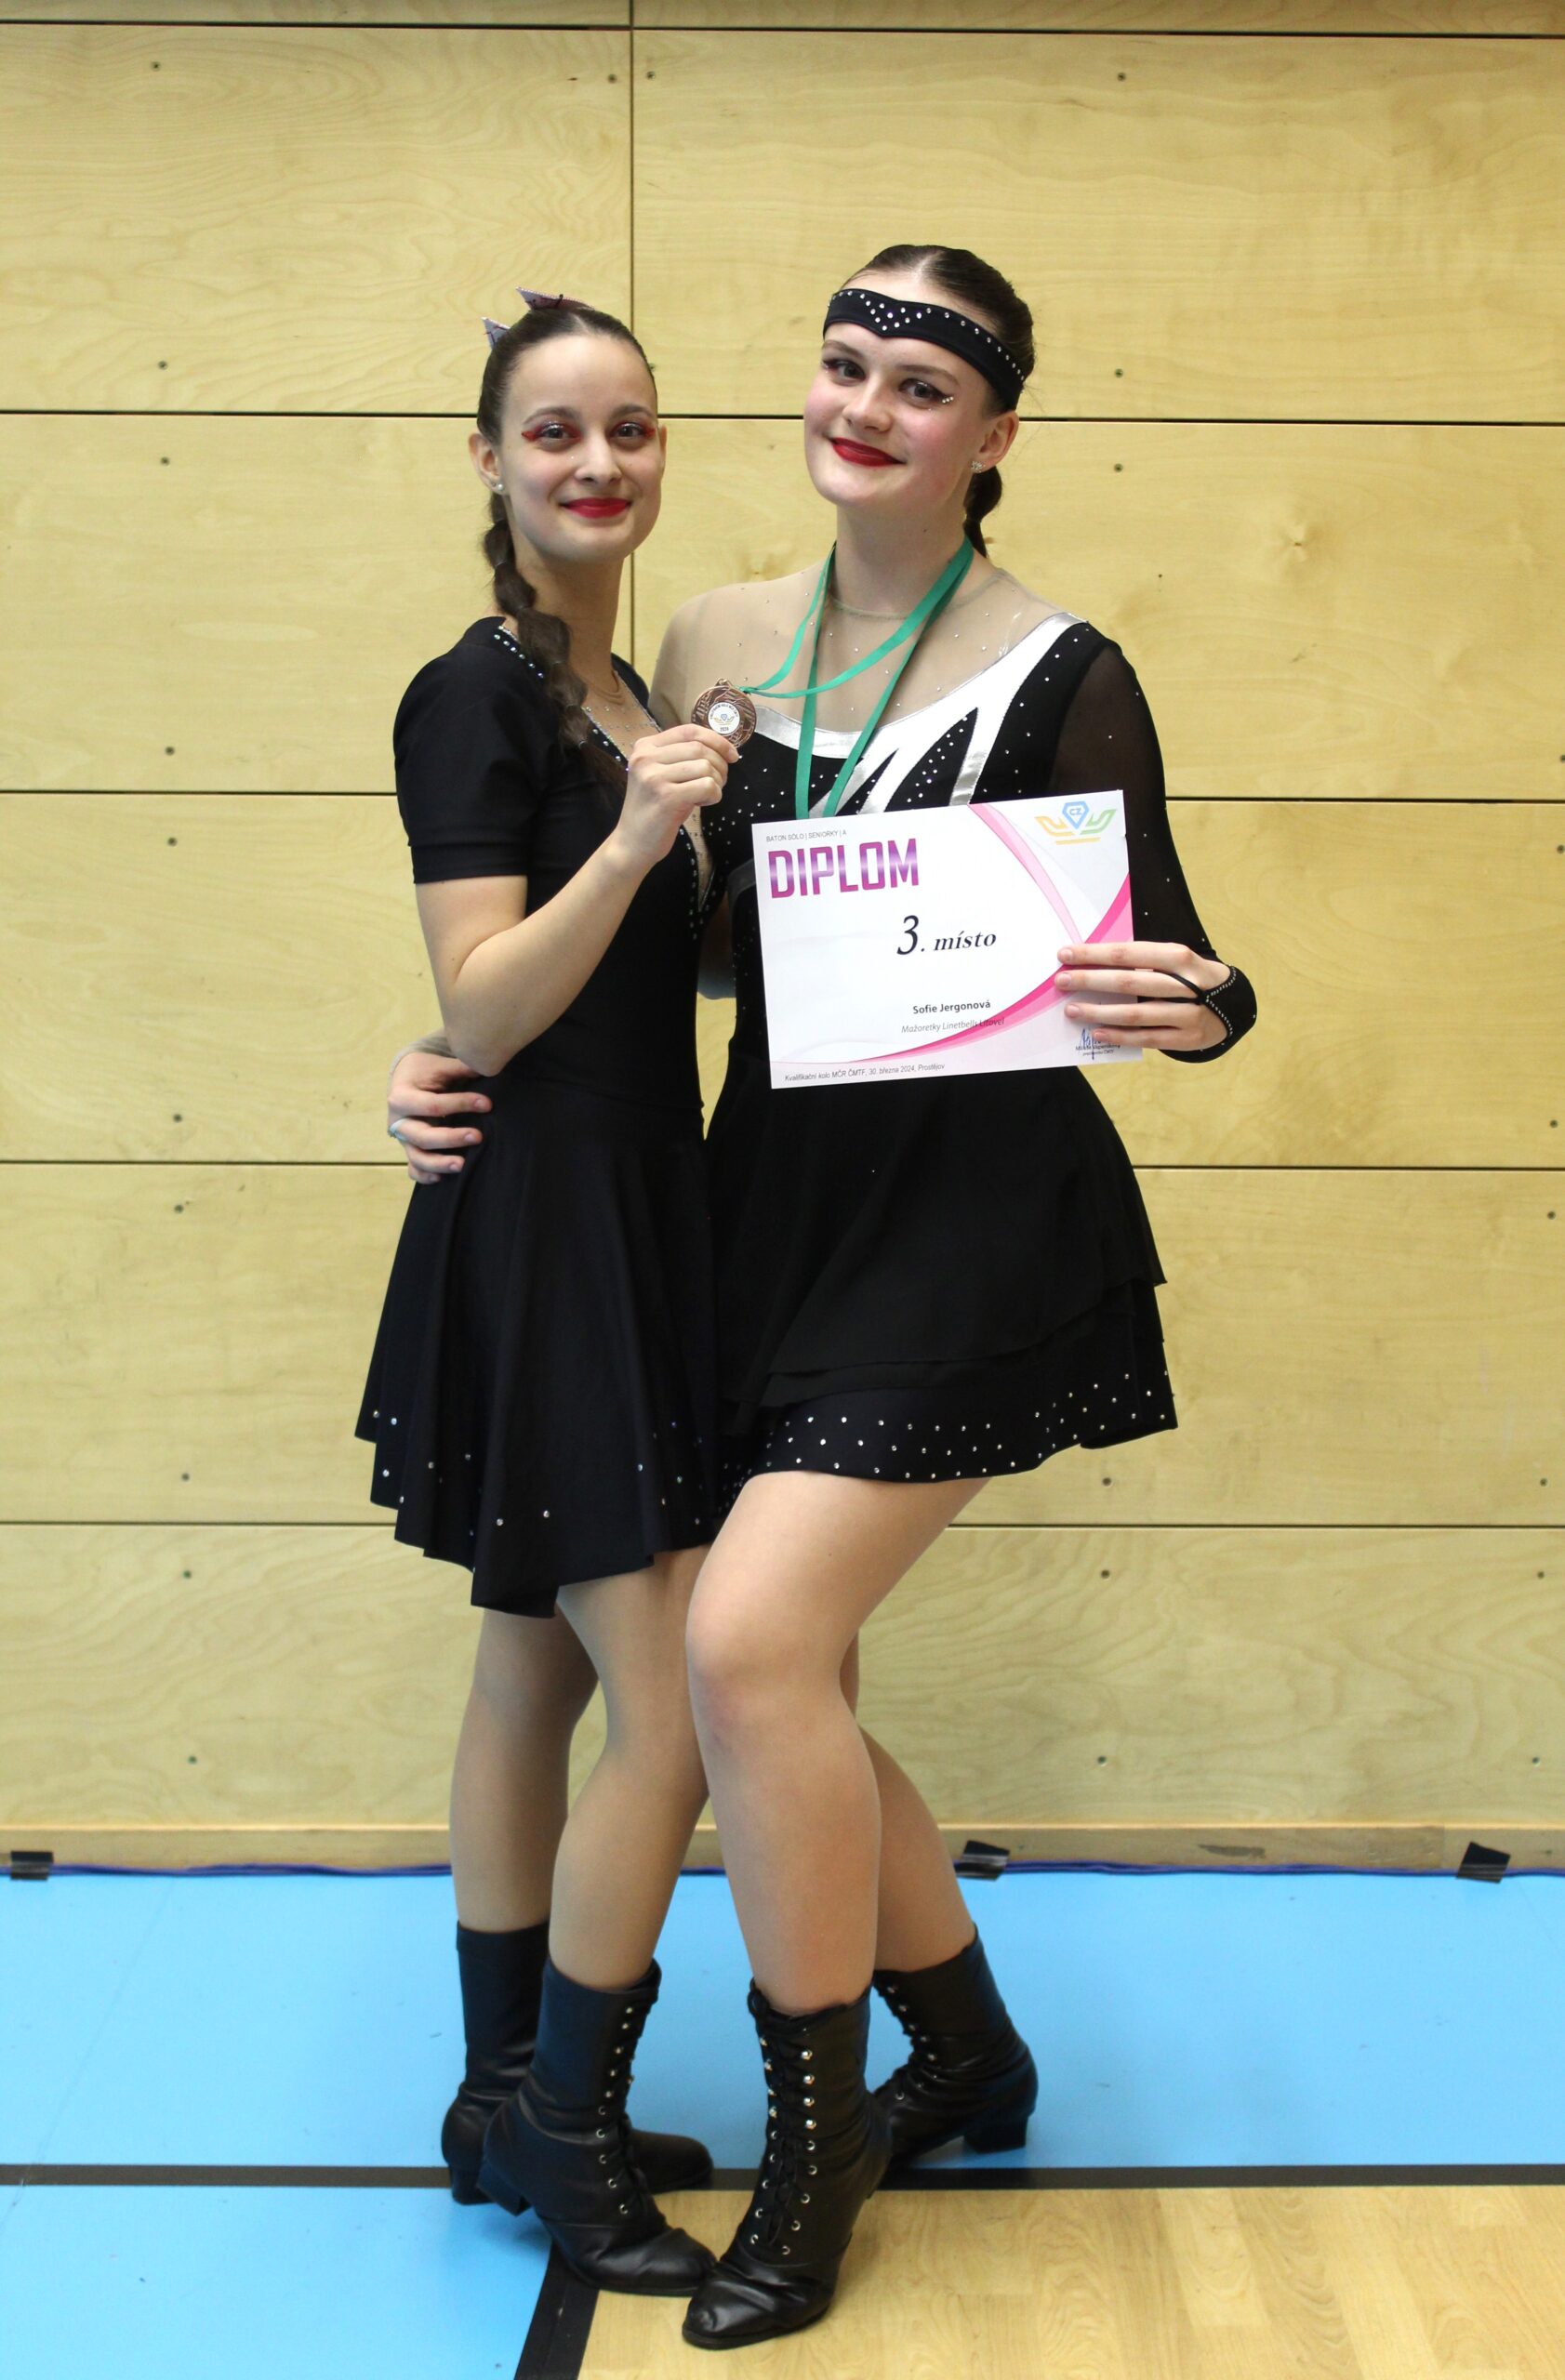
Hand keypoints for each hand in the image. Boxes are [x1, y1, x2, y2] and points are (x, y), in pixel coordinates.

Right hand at [387, 1048, 491, 1183]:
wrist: (406, 1079)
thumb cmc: (425, 1072)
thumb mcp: (439, 1066)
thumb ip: (460, 1068)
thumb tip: (487, 1065)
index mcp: (402, 1097)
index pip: (433, 1104)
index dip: (460, 1104)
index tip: (487, 1104)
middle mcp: (399, 1122)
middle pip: (422, 1136)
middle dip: (450, 1138)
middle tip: (478, 1137)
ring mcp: (403, 1139)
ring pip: (417, 1158)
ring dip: (439, 1164)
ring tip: (462, 1165)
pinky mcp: (410, 1149)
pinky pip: (414, 1169)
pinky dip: (425, 1176)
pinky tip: (441, 1179)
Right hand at [613, 724, 736, 875]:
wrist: (632, 842)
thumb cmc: (654, 809)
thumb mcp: (661, 774)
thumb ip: (682, 756)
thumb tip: (721, 747)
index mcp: (645, 747)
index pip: (689, 731)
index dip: (717, 740)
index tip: (732, 755)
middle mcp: (646, 758)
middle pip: (700, 748)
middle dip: (720, 765)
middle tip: (718, 782)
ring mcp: (654, 777)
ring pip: (706, 767)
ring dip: (716, 783)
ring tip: (704, 796)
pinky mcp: (667, 797)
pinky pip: (707, 786)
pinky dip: (713, 796)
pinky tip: (701, 804)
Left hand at [1056, 940, 1230, 1053]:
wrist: (1234, 1004)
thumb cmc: (1191, 977)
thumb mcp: (1175, 960)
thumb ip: (1142, 961)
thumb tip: (1093, 963)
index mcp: (1179, 956)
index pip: (1128, 953)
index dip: (1094, 954)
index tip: (1065, 954)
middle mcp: (1186, 984)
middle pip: (1130, 982)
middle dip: (1090, 981)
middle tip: (1061, 981)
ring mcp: (1189, 1013)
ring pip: (1136, 1013)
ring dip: (1100, 1012)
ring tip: (1072, 1010)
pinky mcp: (1187, 1038)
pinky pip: (1147, 1038)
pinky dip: (1120, 1035)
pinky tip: (1097, 1032)